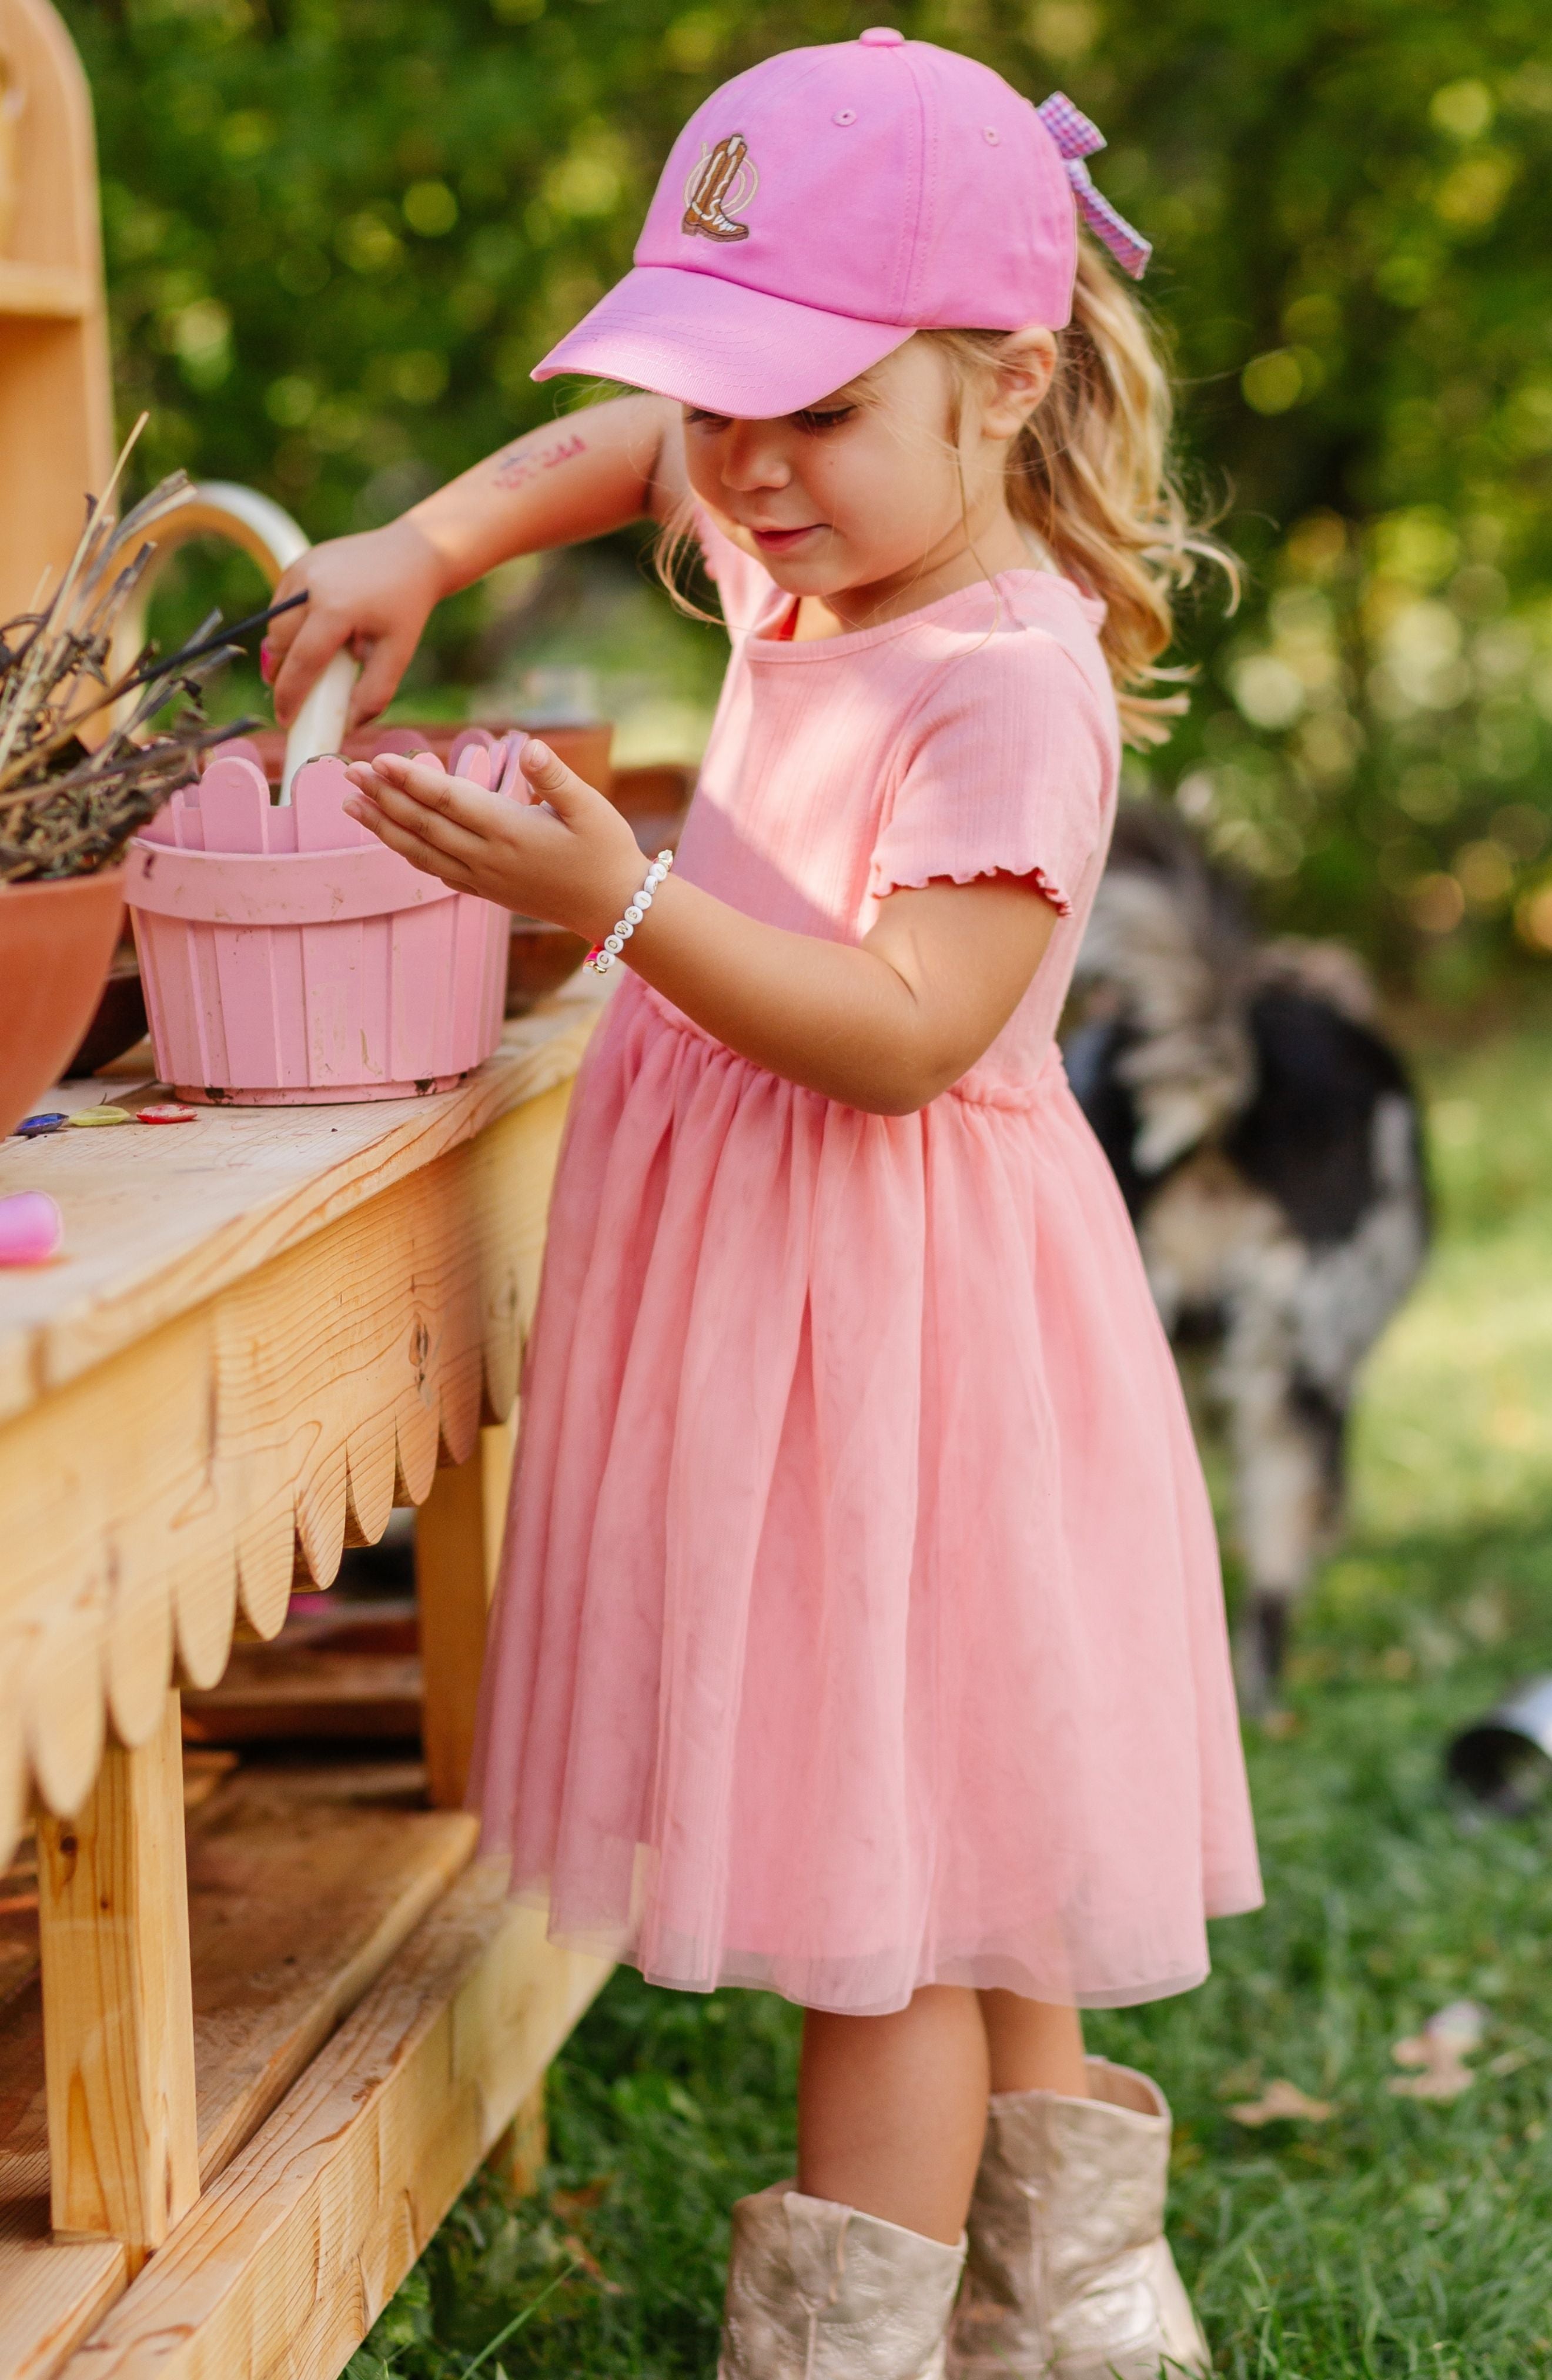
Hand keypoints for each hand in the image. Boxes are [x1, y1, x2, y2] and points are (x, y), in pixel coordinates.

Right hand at [264, 518, 447, 728]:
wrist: (412, 554)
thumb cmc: (406, 607)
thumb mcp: (398, 653)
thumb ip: (374, 693)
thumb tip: (347, 726)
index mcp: (336, 609)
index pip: (302, 662)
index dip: (290, 696)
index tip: (285, 721)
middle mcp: (311, 585)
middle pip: (281, 644)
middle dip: (282, 675)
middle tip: (292, 699)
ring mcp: (302, 570)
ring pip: (276, 624)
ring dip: (284, 651)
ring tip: (305, 668)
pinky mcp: (299, 562)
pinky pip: (282, 604)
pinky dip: (289, 625)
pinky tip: (311, 635)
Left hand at [342, 739, 646, 940]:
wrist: (614, 909)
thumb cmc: (607, 852)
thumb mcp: (592, 808)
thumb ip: (557, 777)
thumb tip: (530, 747)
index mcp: (510, 831)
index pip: (449, 801)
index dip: (411, 780)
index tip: (379, 761)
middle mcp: (488, 857)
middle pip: (423, 824)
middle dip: (383, 797)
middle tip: (348, 772)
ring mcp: (483, 877)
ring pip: (420, 850)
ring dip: (383, 827)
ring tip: (350, 805)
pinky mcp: (485, 891)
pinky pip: (435, 871)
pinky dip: (406, 853)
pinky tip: (390, 838)